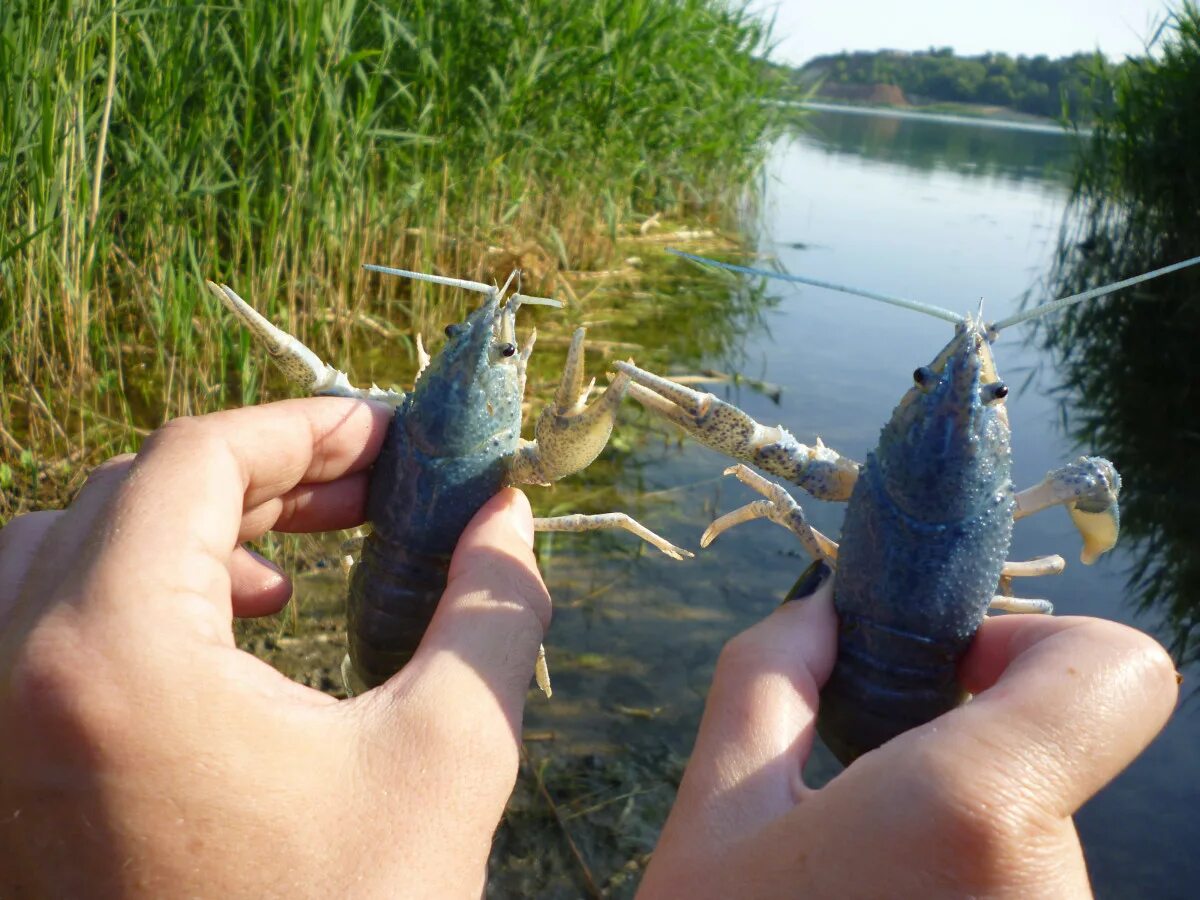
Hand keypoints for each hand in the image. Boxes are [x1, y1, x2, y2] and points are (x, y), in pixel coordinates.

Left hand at [0, 398, 550, 896]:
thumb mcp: (453, 754)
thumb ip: (492, 607)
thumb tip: (510, 515)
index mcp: (115, 657)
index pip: (195, 461)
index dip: (306, 426)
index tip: (391, 437)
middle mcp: (16, 678)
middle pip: (127, 494)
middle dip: (261, 474)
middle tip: (368, 489)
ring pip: (65, 550)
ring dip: (186, 528)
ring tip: (295, 558)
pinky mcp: (7, 777)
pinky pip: (44, 628)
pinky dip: (136, 592)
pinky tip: (236, 632)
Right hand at [638, 562, 1177, 897]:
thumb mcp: (715, 817)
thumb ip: (767, 678)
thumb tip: (825, 604)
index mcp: (975, 813)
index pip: (1118, 671)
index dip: (1034, 646)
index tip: (947, 680)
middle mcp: (1055, 890)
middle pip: (1052, 759)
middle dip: (961, 758)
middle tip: (859, 802)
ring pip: (1036, 841)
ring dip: (958, 840)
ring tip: (861, 890)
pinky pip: (1024, 897)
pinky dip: (969, 889)